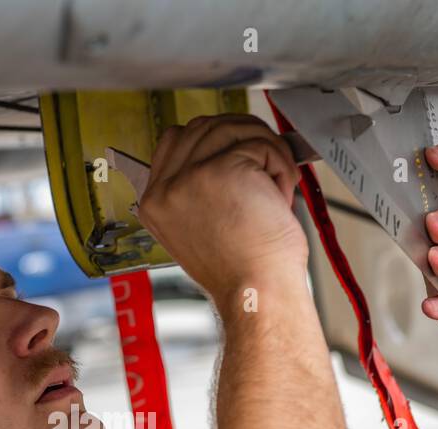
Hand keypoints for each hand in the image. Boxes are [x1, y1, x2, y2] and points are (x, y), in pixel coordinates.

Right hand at [136, 114, 307, 303]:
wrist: (256, 293)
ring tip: (277, 183)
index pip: (173, 141)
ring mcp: (190, 177)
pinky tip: (282, 192)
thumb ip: (196, 190)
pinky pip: (259, 143)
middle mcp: (165, 189)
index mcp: (154, 203)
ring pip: (232, 128)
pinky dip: (281, 164)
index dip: (211, 140)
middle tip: (265, 162)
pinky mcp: (221, 169)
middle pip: (203, 127)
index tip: (238, 151)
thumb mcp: (199, 228)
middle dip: (241, 137)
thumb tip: (224, 151)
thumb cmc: (241, 271)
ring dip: (265, 149)